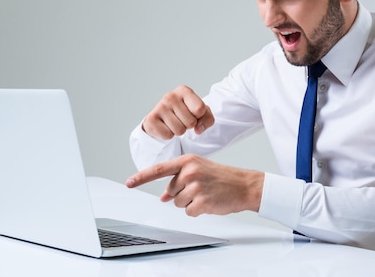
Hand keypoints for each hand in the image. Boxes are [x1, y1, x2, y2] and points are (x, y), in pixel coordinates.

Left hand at [126, 154, 263, 216]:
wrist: (244, 185)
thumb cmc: (221, 177)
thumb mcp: (199, 171)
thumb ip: (179, 180)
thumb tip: (162, 196)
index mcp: (187, 161)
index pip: (159, 170)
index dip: (141, 178)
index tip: (129, 183)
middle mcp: (189, 172)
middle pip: (170, 192)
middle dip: (182, 194)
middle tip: (201, 188)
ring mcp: (195, 186)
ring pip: (178, 203)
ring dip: (190, 203)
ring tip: (206, 194)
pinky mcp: (201, 201)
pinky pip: (189, 212)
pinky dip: (198, 211)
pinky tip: (210, 202)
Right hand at [143, 85, 214, 138]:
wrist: (163, 119)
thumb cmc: (185, 113)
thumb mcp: (202, 113)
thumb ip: (207, 119)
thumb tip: (198, 129)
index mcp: (184, 90)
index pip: (200, 109)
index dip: (199, 116)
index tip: (192, 113)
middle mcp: (170, 96)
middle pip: (190, 122)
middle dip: (188, 125)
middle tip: (181, 120)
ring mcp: (159, 107)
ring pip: (179, 130)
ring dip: (179, 131)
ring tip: (174, 123)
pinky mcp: (151, 119)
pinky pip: (168, 136)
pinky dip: (169, 135)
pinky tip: (166, 126)